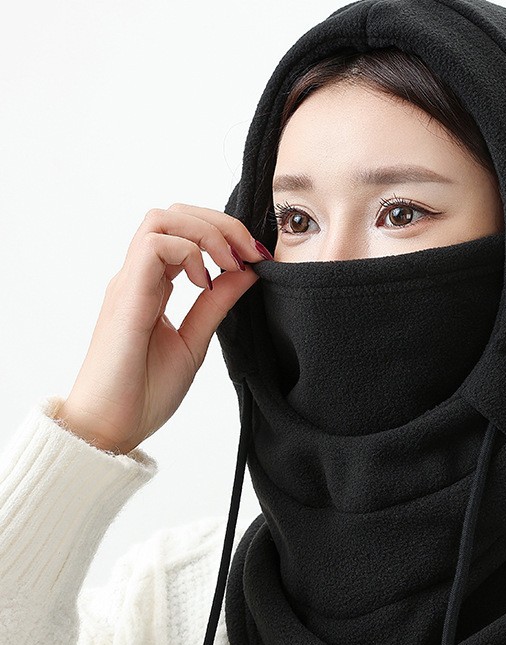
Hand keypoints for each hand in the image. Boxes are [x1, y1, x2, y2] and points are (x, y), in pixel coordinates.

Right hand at [55, 203, 269, 453]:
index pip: (183, 232)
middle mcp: (138, 278)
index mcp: (152, 286)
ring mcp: (129, 284)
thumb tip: (246, 273)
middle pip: (173, 214)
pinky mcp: (126, 298)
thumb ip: (217, 305)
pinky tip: (203, 281)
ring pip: (161, 219)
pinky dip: (187, 252)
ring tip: (229, 263)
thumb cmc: (143, 393)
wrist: (110, 430)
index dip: (224, 235)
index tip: (256, 260)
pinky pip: (152, 247)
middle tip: (249, 253)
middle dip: (220, 223)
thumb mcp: (195, 341)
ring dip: (206, 232)